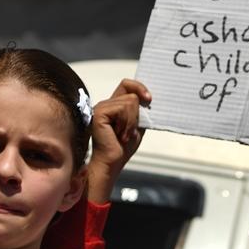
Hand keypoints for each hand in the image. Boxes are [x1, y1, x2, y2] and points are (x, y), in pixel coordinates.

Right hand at [86, 79, 148, 202]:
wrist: (112, 163)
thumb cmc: (122, 148)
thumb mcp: (137, 126)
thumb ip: (140, 111)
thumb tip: (148, 98)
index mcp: (113, 106)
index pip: (127, 85)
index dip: (139, 87)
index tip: (149, 100)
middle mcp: (106, 104)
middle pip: (131, 94)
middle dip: (137, 115)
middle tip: (130, 131)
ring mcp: (101, 107)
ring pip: (130, 101)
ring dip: (132, 121)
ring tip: (124, 135)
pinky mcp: (99, 113)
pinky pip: (122, 108)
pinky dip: (127, 123)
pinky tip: (120, 135)